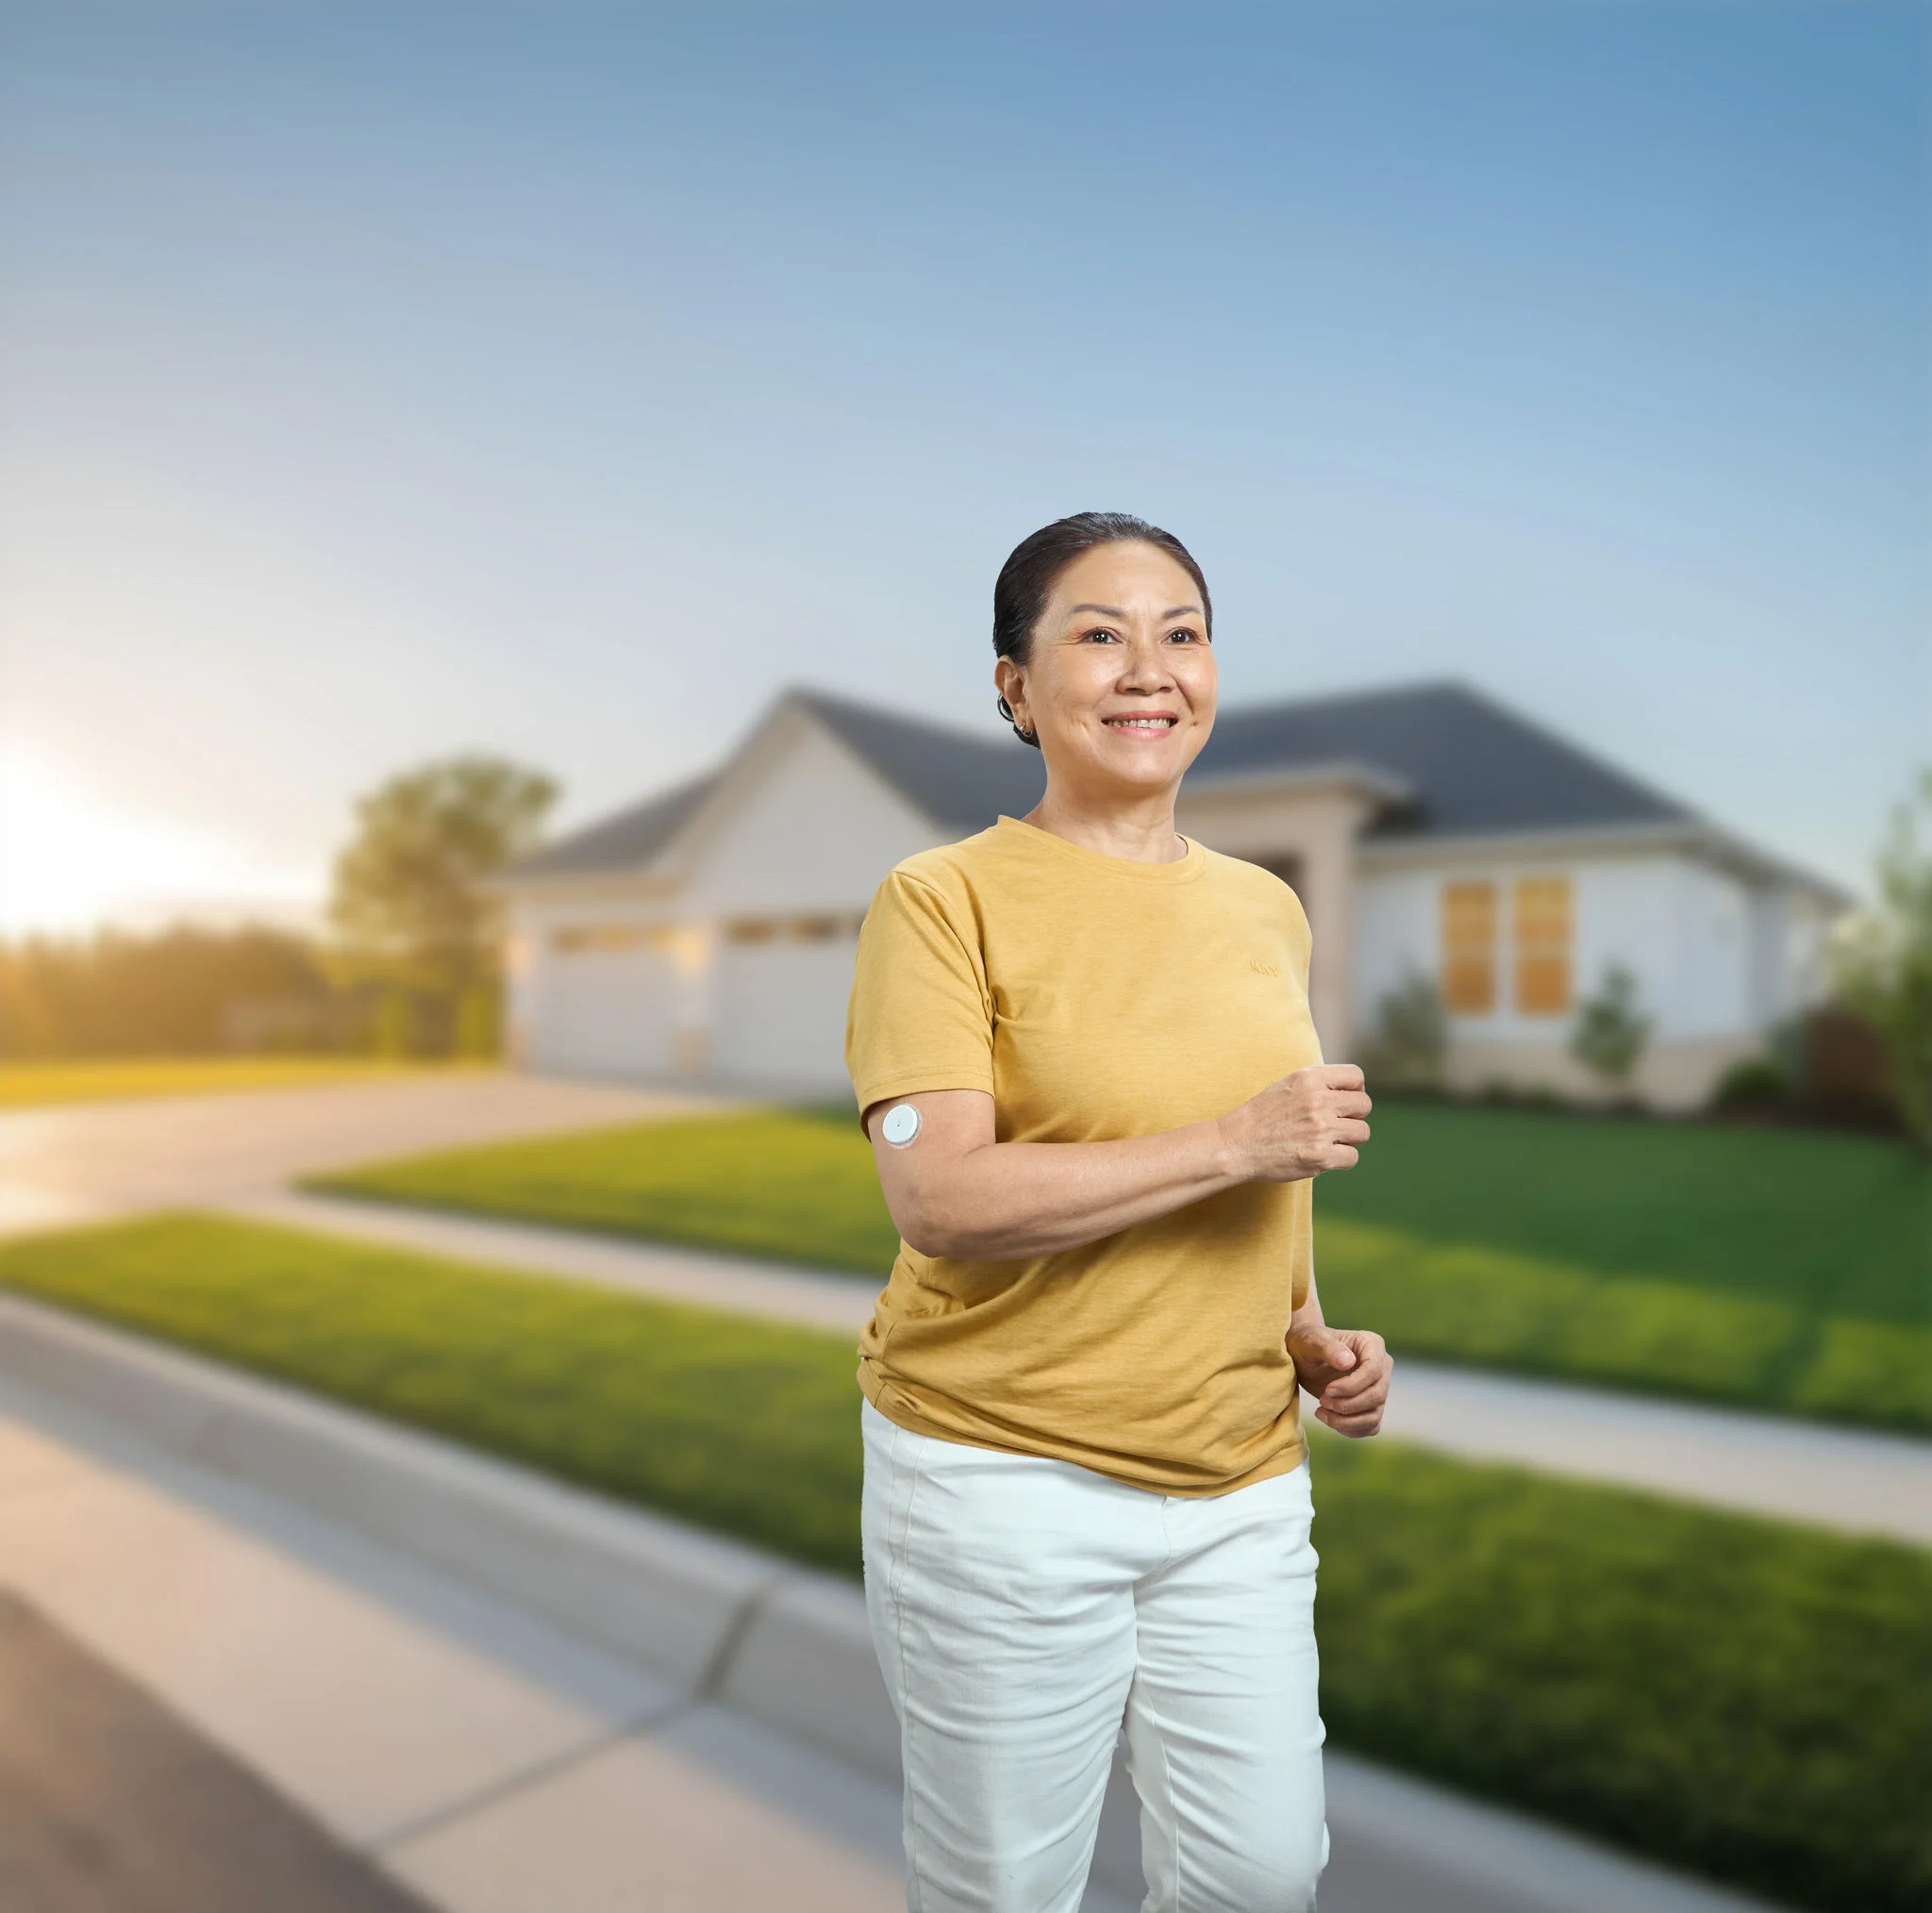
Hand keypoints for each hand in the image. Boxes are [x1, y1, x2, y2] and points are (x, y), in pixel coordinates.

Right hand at [1220, 1064, 1371, 1182]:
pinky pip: (1352, 1157)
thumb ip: (1317, 1084)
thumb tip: (1351, 1092)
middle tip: (1335, 1125)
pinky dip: (1340, 1160)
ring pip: (1362, 1132)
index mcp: (1309, 1078)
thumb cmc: (1260, 1117)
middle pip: (1364, 1105)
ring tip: (1327, 1141)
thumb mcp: (1287, 1086)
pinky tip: (1322, 1156)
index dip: (1355, 1090)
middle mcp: (1317, 1100)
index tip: (1344, 1102)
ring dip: (1348, 1139)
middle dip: (1353, 1116)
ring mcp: (1320, 1129)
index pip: (1356, 1076)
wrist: (1235, 1145)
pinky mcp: (1320, 1156)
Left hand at [1287, 1325, 1390, 1437]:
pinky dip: (1349, 1429)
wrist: (1304, 1358)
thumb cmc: (1307, 1343)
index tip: (1327, 1390)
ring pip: (1374, 1415)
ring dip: (1346, 1421)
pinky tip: (1328, 1418)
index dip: (1352, 1385)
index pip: (1374, 1370)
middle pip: (1377, 1395)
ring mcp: (1379, 1388)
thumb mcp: (1311, 1341)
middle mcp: (1382, 1366)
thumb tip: (1348, 1362)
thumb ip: (1328, 1348)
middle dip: (1347, 1404)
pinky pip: (1369, 1426)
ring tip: (1321, 1411)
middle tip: (1322, 1401)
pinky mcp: (1372, 1406)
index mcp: (1372, 1344)